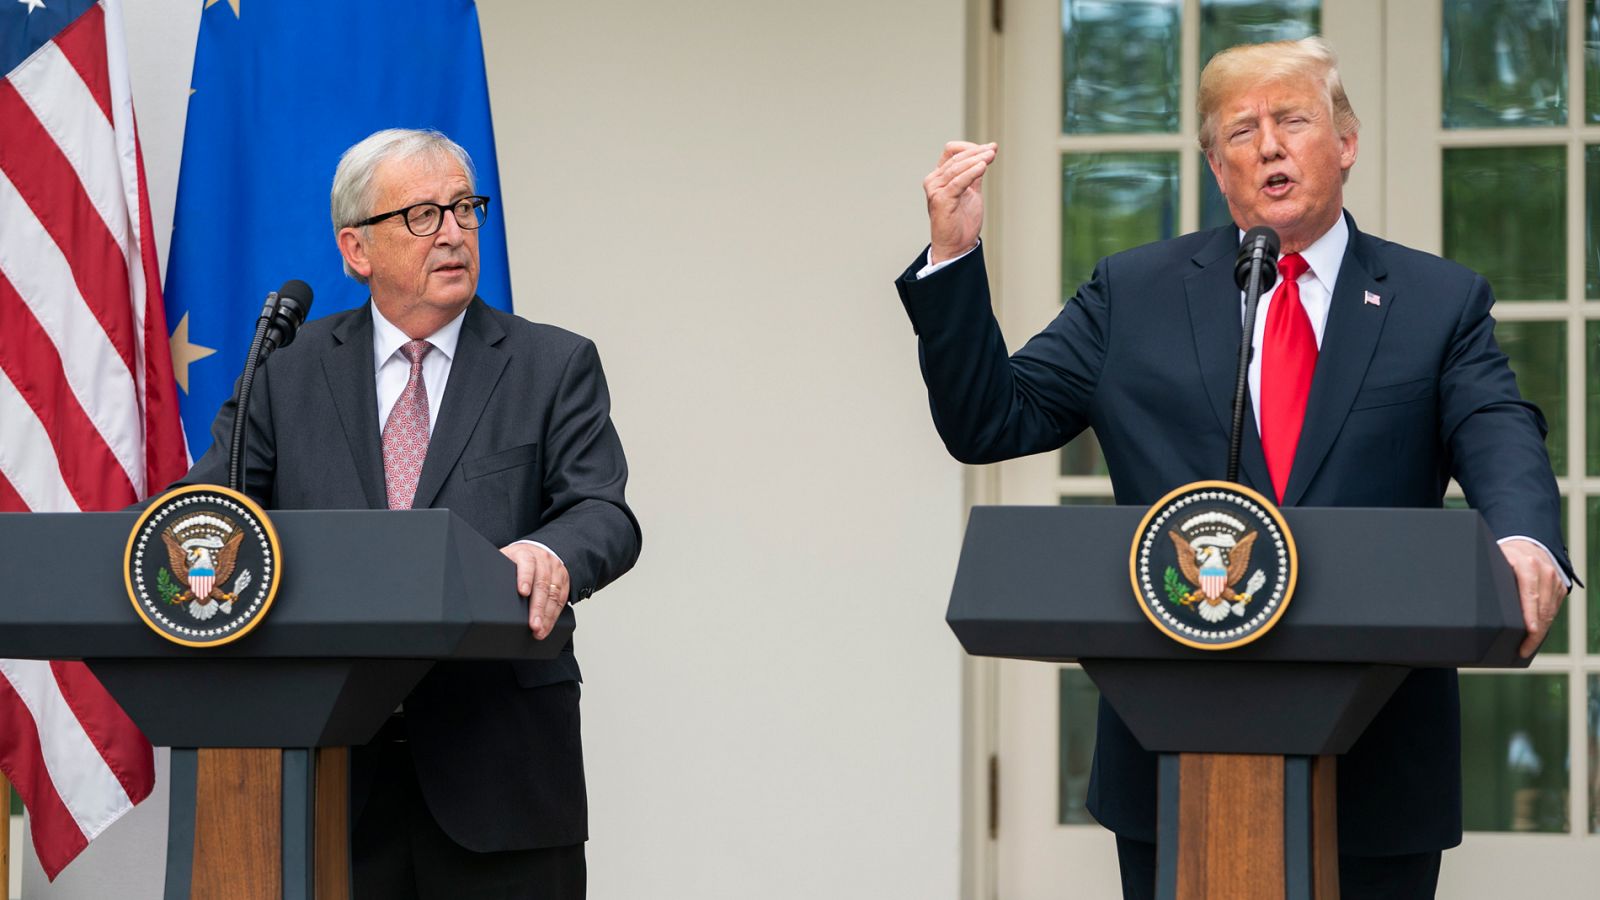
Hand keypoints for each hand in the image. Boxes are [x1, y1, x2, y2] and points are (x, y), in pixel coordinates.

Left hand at [500, 542, 569, 639]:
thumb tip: (479, 586)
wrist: (537, 550)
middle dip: (537, 607)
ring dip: (547, 615)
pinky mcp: (564, 580)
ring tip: (539, 631)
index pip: (527, 564)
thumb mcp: (504, 559)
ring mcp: (555, 570)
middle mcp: (543, 560)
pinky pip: (562, 599)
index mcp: (525, 553)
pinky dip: (554, 615)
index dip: (525, 578)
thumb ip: (497, 571)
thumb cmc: (516, 560)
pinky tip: (547, 626)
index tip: (522, 592)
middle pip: (542, 584)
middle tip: (533, 625)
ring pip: (554, 594)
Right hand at [923, 141, 995, 263]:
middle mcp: (934, 181)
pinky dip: (971, 173)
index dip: (970, 147)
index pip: (952, 151)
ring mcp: (936, 190)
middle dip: (977, 152)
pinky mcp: (941, 200)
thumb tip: (985, 155)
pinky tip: (983, 167)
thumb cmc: (961, 222)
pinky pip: (958, 182)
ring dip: (976, 159)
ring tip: (991, 156)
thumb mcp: (971, 192)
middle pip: (956, 157)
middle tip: (993, 150)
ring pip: (957, 168)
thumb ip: (974, 175)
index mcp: (940, 177)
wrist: (956, 246)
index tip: (990, 148)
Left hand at [1500, 539, 1566, 657]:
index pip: (1530, 593)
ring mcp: (1554, 580)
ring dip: (1541, 632)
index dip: (1530, 614)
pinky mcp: (1560, 587)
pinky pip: (1554, 610)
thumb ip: (1490, 577)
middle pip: (1542, 607)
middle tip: (1524, 649)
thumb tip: (1469, 598)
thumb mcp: (1495, 560)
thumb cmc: (1505, 557)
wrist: (1526, 545)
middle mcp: (1544, 571)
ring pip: (1550, 611)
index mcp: (1526, 564)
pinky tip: (1535, 635)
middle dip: (1535, 632)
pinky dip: (1545, 623)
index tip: (1530, 631)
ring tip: (1527, 647)